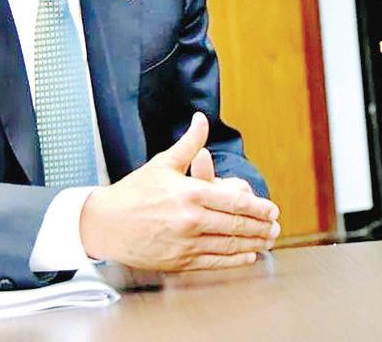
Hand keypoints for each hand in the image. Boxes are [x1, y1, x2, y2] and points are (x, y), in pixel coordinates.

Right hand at [79, 113, 280, 270]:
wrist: (105, 224)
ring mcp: (185, 243)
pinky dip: (234, 260)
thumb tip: (201, 119)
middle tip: (276, 227)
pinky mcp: (178, 261)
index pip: (235, 201)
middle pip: (237, 225)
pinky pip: (213, 262)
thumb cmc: (133, 193)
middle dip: (261, 227)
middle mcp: (191, 220)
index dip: (258, 207)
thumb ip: (189, 143)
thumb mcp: (163, 163)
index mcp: (191, 194)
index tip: (272, 209)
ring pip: (229, 245)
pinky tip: (247, 256)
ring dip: (253, 244)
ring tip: (268, 241)